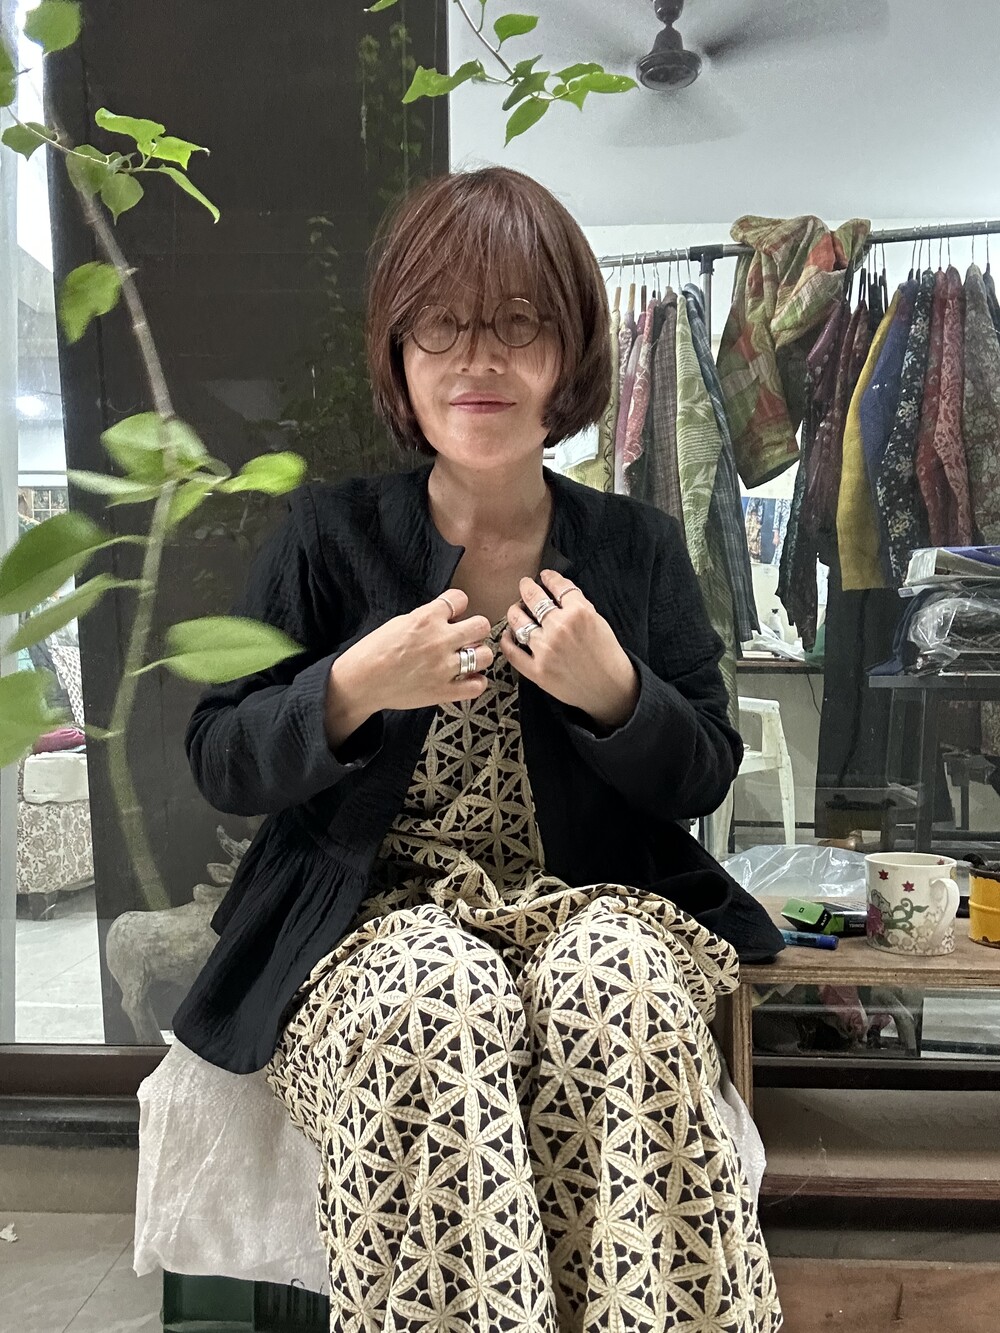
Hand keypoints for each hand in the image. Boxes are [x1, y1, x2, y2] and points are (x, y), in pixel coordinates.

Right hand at [325, 589, 491, 746]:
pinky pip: (478, 685)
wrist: (361, 682)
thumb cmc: (375, 651)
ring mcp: (444, 667)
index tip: (452, 615)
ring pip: (486, 655)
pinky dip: (475, 681)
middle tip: (464, 637)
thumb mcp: (400, 622)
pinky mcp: (444, 691)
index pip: (461, 599)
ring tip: (466, 658)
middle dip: (475, 629)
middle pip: (481, 626)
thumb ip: (427, 617)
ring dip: (479, 655)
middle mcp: (439, 640)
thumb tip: (448, 615)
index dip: (458, 606)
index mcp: (426, 618)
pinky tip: (466, 678)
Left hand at [499, 570, 639, 730]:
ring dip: (515, 611)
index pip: (557, 585)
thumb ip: (578, 605)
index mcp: (580, 613)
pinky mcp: (537, 670)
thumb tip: (557, 590)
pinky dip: (507, 639)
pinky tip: (509, 634)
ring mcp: (546, 649)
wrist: (610, 688)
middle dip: (527, 587)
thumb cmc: (606, 655)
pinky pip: (512, 651)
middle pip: (533, 597)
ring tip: (517, 610)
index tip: (544, 576)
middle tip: (524, 585)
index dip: (548, 577)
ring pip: (518, 620)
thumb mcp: (599, 621)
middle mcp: (560, 628)